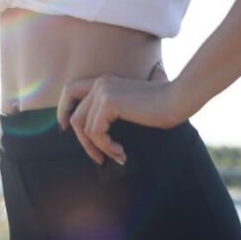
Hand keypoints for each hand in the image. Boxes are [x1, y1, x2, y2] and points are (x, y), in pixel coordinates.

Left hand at [56, 63, 182, 165]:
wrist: (178, 99)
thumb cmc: (162, 105)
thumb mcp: (135, 105)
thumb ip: (119, 108)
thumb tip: (107, 129)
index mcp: (104, 81)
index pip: (70, 90)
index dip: (63, 110)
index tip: (64, 129)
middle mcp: (100, 83)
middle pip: (75, 115)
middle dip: (83, 141)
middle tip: (97, 158)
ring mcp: (103, 91)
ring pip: (85, 127)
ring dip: (98, 147)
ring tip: (117, 156)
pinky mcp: (109, 102)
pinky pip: (96, 132)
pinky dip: (106, 146)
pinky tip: (122, 152)